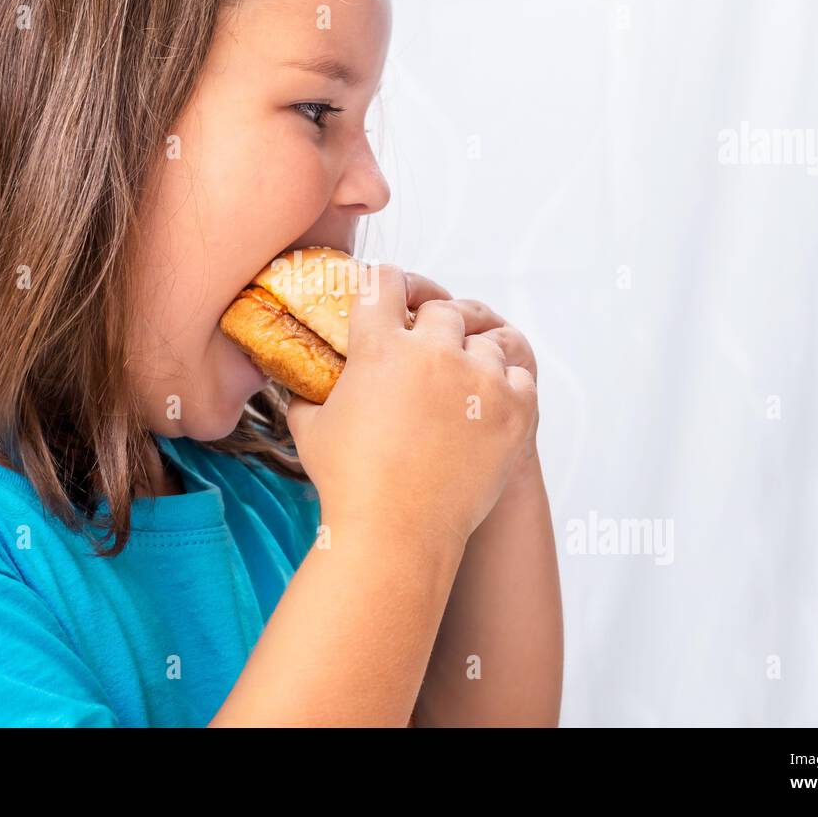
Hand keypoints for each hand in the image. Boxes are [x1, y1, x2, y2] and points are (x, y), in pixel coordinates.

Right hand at [286, 264, 537, 550]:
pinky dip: (505, 387)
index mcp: (380, 347)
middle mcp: (433, 353)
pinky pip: (518, 375)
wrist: (396, 534)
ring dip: (471, 360)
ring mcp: (479, 379)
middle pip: (442, 310)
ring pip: (484, 343)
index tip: (388, 295)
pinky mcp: (514, 409)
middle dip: (432, 328)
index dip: (384, 284)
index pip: (384, 282)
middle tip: (426, 355)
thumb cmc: (346, 483)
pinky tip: (487, 405)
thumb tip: (299, 378)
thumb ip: (307, 392)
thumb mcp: (310, 427)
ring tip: (458, 390)